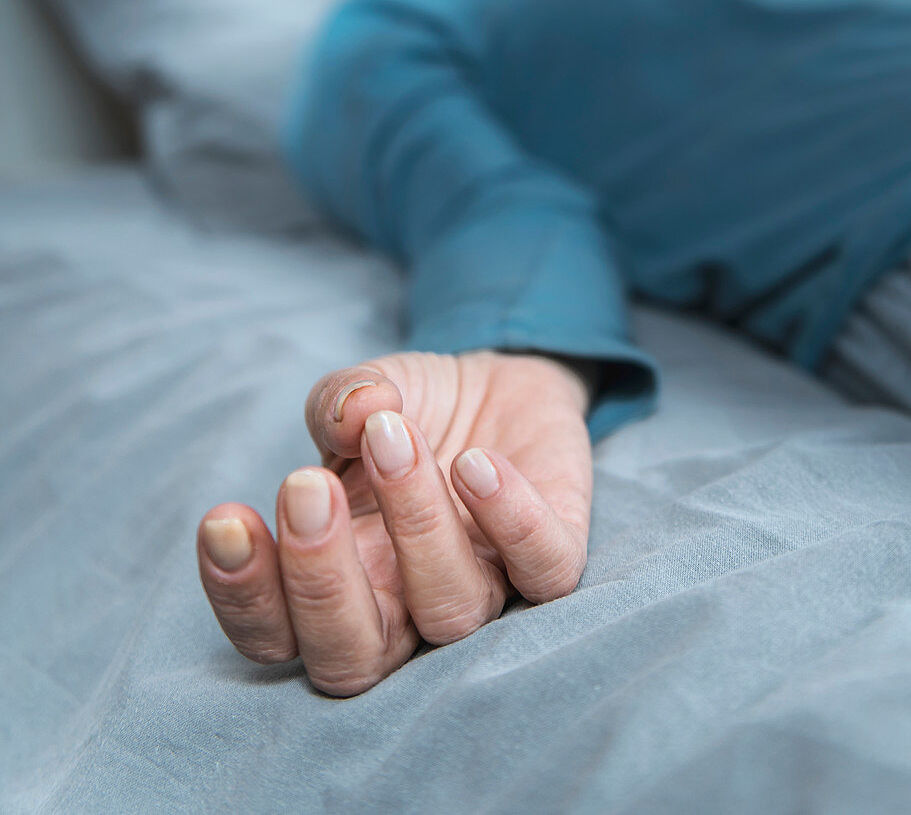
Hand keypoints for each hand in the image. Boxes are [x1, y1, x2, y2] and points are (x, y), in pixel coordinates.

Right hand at [197, 350, 592, 695]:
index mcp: (341, 580)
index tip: (226, 517)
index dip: (244, 596)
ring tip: (391, 432)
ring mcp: (485, 586)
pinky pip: (546, 571)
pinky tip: (476, 463)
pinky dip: (512, 521)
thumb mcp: (357, 392)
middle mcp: (406, 605)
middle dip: (321, 579)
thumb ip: (337, 400)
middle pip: (353, 660)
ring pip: (450, 611)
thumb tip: (351, 413)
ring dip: (416, 522)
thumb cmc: (408, 407)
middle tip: (307, 486)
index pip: (277, 634)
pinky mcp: (553, 555)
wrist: (497, 380)